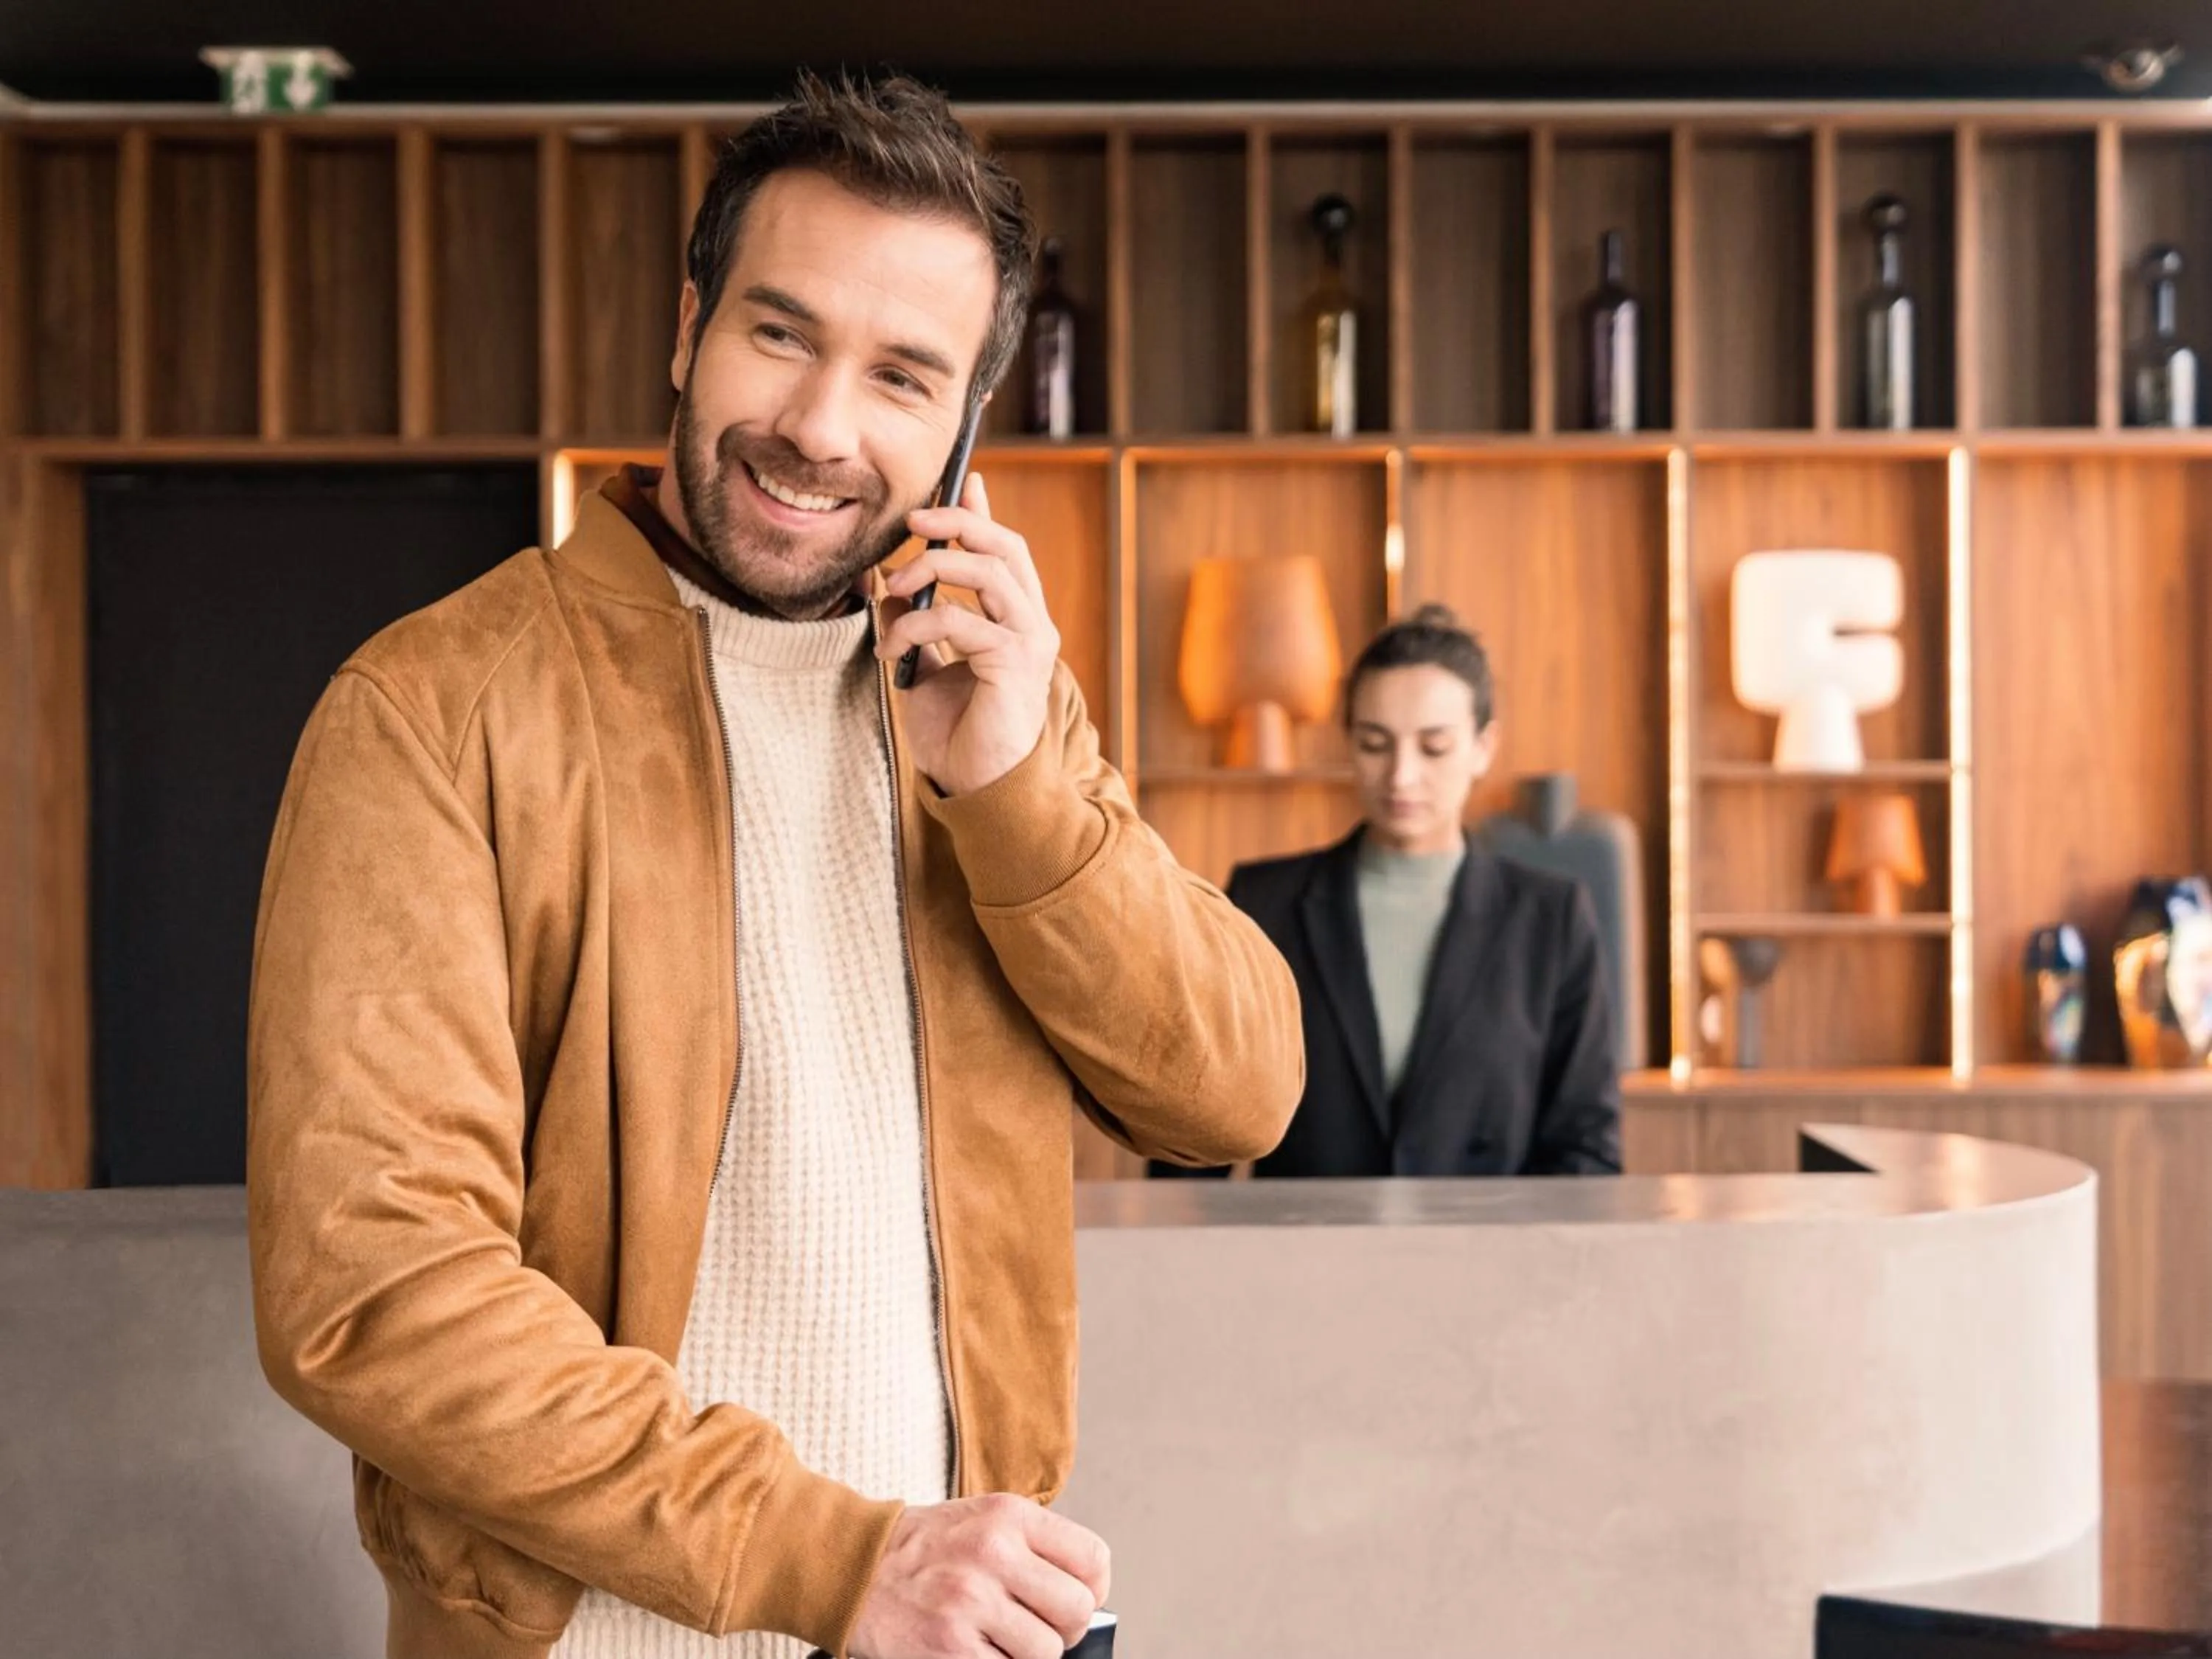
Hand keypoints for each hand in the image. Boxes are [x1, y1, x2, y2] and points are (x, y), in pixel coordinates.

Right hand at [847, 1493, 1109, 1658]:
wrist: (856, 1567)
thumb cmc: (928, 1549)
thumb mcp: (984, 1521)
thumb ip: (1035, 1549)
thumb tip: (1086, 1599)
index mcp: (1010, 1516)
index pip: (1093, 1559)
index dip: (1094, 1589)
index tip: (1075, 1599)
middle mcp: (994, 1552)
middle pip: (1076, 1609)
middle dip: (1064, 1629)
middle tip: (1036, 1626)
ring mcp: (971, 1600)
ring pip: (1047, 1651)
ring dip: (1029, 1655)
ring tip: (1001, 1640)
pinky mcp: (950, 1646)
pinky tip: (977, 1651)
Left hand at [878, 474, 1060, 796]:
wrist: (977, 788)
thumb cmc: (956, 732)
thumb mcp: (924, 664)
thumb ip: (914, 621)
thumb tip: (885, 582)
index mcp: (1015, 619)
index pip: (1004, 550)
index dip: (980, 512)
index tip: (958, 481)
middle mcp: (1032, 624)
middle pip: (1005, 546)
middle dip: (956, 524)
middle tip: (912, 523)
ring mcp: (1030, 642)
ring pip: (989, 571)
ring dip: (933, 568)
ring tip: (893, 589)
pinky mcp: (1015, 664)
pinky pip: (962, 621)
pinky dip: (918, 626)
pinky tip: (895, 653)